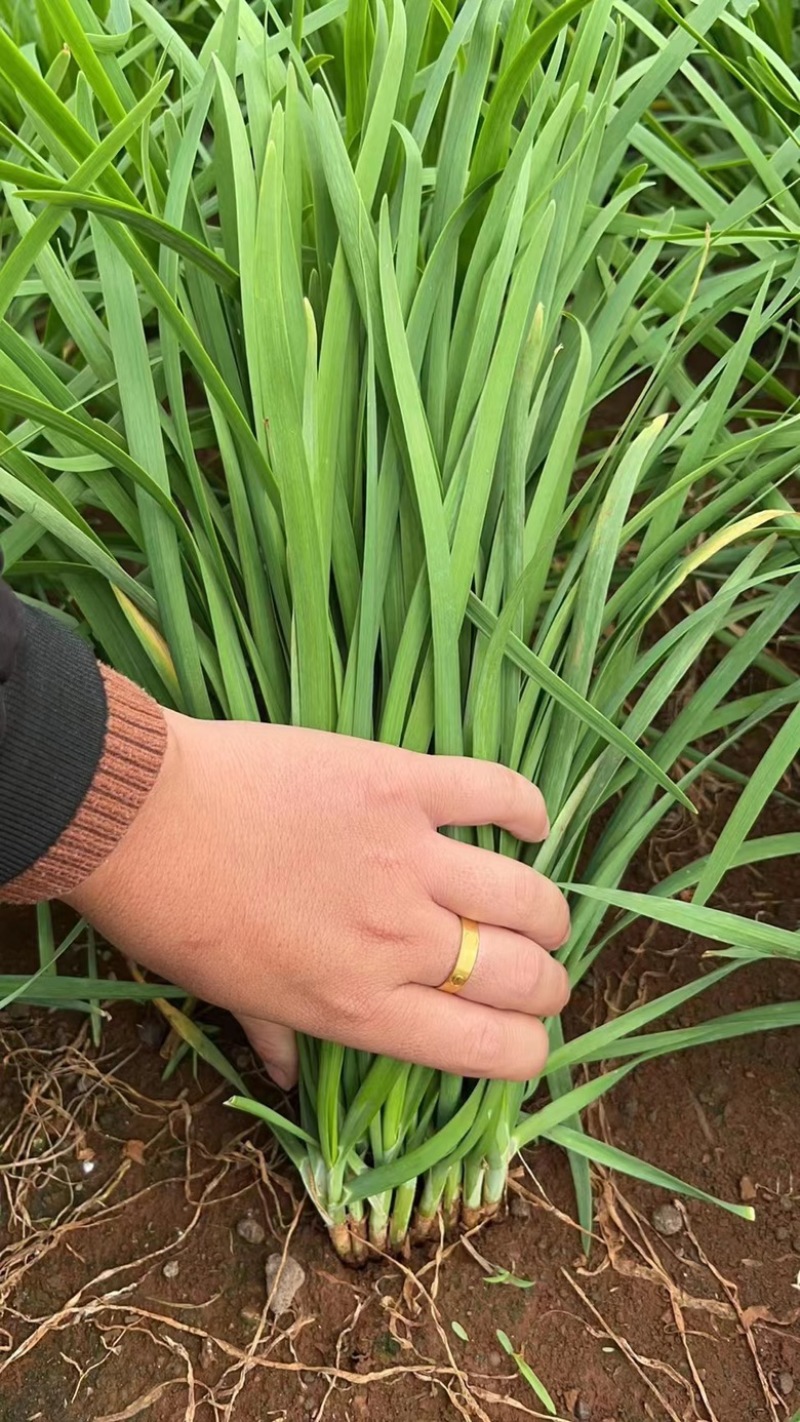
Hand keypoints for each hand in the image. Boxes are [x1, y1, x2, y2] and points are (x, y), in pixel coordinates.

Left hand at [69, 713, 569, 1087]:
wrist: (140, 815)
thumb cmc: (174, 915)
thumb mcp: (227, 996)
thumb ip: (277, 1035)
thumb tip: (289, 1077)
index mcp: (362, 1008)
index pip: (489, 1049)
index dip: (526, 1049)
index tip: (523, 1034)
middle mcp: (401, 943)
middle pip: (523, 976)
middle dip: (547, 984)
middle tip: (538, 973)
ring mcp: (408, 859)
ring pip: (526, 896)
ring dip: (546, 912)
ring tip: (538, 911)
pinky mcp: (402, 784)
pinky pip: (495, 793)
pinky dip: (526, 808)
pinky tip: (531, 824)